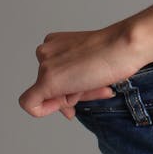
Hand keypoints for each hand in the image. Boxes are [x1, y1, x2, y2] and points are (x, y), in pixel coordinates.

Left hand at [18, 21, 144, 120]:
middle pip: (49, 84)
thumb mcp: (90, 64)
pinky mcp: (46, 80)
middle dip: (71, 93)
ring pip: (46, 94)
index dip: (67, 86)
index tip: (82, 89)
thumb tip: (67, 104)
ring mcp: (45, 65)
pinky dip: (42, 111)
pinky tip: (68, 107)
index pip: (54, 72)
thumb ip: (75, 80)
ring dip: (71, 98)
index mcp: (56, 42)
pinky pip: (29, 104)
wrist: (123, 46)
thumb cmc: (115, 52)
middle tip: (92, 91)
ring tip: (95, 85)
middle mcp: (46, 50)